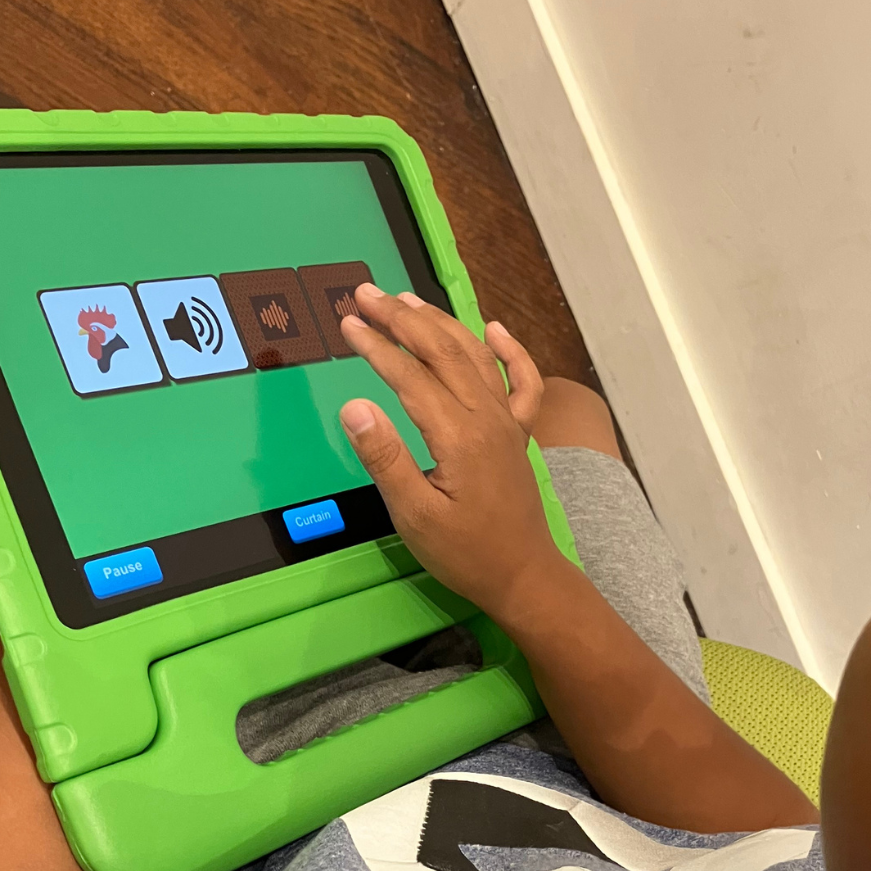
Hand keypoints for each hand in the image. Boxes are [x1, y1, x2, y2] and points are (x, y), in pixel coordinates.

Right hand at [337, 285, 569, 614]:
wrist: (524, 576)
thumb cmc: (465, 554)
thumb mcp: (414, 516)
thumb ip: (385, 458)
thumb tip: (354, 406)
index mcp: (458, 436)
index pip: (410, 376)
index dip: (376, 347)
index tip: (347, 324)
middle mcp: (487, 418)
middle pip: (442, 352)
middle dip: (402, 318)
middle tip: (365, 294)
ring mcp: (508, 423)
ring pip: (475, 357)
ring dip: (441, 323)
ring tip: (406, 300)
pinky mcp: (519, 435)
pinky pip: (522, 382)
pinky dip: (510, 351)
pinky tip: (494, 328)